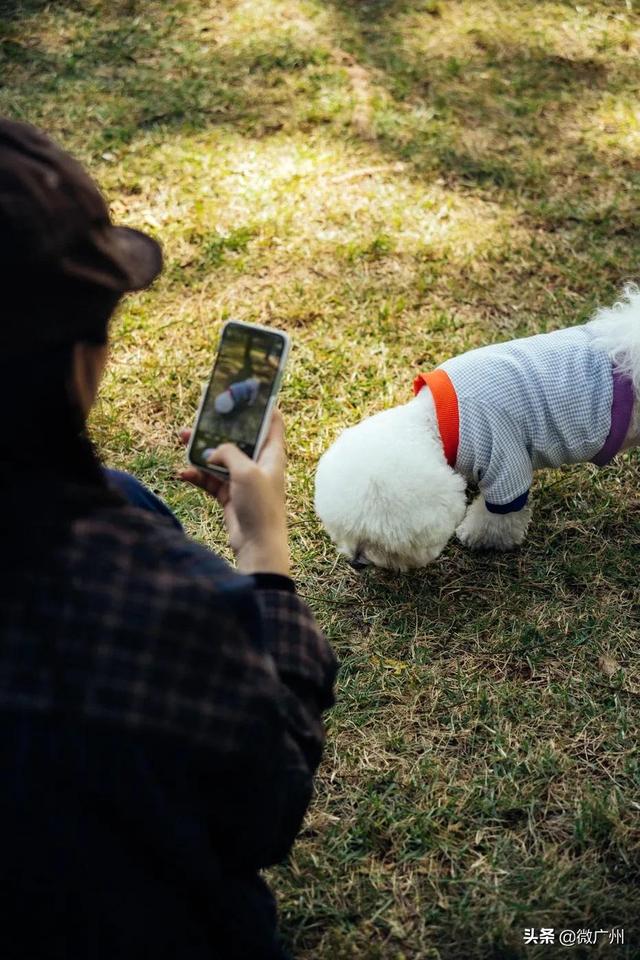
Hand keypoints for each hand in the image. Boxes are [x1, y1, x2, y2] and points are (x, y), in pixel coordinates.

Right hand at [178, 410, 290, 575]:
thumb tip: (214, 451)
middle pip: (238, 438)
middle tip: (200, 416)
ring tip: (182, 440)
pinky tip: (182, 474)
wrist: (258, 546)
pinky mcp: (229, 496)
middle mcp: (259, 464)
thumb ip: (229, 453)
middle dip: (218, 428)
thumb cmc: (260, 507)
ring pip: (220, 458)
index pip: (272, 422)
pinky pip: (210, 480)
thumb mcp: (246, 472)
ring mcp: (243, 480)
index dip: (263, 406)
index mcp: (272, 454)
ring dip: (201, 451)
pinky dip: (196, 476)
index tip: (247, 392)